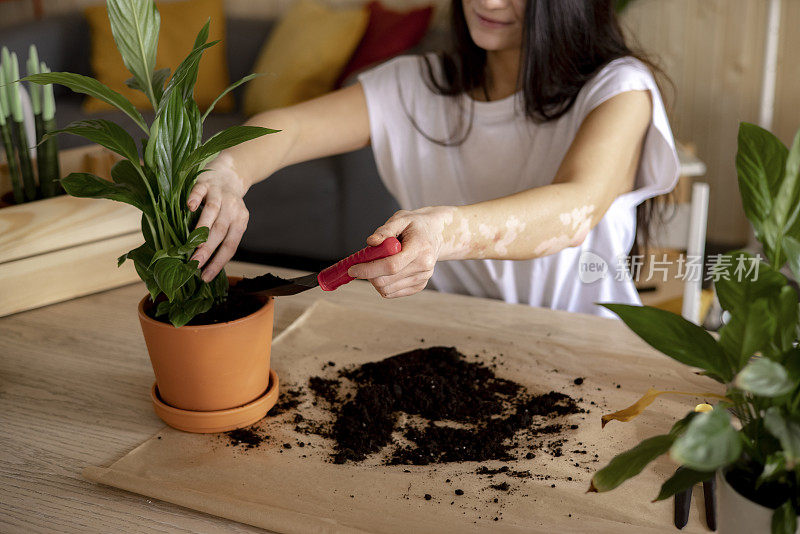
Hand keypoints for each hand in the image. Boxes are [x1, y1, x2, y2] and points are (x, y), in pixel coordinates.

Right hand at [186, 154, 249, 281]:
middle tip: (194, 265)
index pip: (230, 246)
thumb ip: (220, 237)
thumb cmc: (226, 205)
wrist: (230, 173)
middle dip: (207, 250)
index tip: (205, 276)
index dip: (218, 262)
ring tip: (191, 245)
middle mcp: (232, 208)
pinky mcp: (206, 182)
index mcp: (240, 221)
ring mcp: (219, 194)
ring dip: (201, 230)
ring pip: (212, 212)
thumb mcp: (230, 221)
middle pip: (220, 231)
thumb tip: (204, 264)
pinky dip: (195, 198)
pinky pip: (200, 191)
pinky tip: (188, 207)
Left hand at [347, 207, 452, 297]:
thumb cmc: (416, 225)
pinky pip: (392, 292)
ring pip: (387, 290)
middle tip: (363, 263)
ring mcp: (422, 279)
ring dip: (374, 279)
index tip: (353, 269)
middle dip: (368, 274)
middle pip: (387, 281)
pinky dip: (383, 284)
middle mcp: (424, 267)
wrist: (435, 234)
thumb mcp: (401, 218)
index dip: (369, 269)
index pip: (391, 266)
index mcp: (419, 249)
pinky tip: (385, 271)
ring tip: (378, 263)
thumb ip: (385, 230)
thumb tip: (370, 242)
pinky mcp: (419, 286)